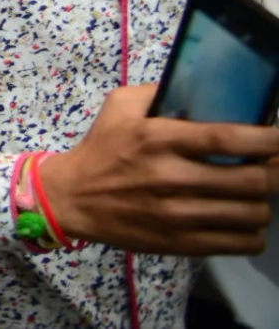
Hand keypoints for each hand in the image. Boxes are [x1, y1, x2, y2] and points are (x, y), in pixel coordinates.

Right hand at [41, 85, 278, 255]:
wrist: (71, 197)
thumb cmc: (102, 148)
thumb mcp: (120, 106)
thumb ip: (160, 93)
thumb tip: (205, 87)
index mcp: (159, 139)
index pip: (228, 138)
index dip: (269, 139)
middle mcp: (172, 177)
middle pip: (252, 180)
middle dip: (275, 173)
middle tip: (272, 166)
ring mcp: (179, 215)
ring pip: (254, 214)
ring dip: (263, 203)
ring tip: (254, 193)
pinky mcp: (182, 243)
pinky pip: (242, 242)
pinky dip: (254, 232)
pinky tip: (242, 219)